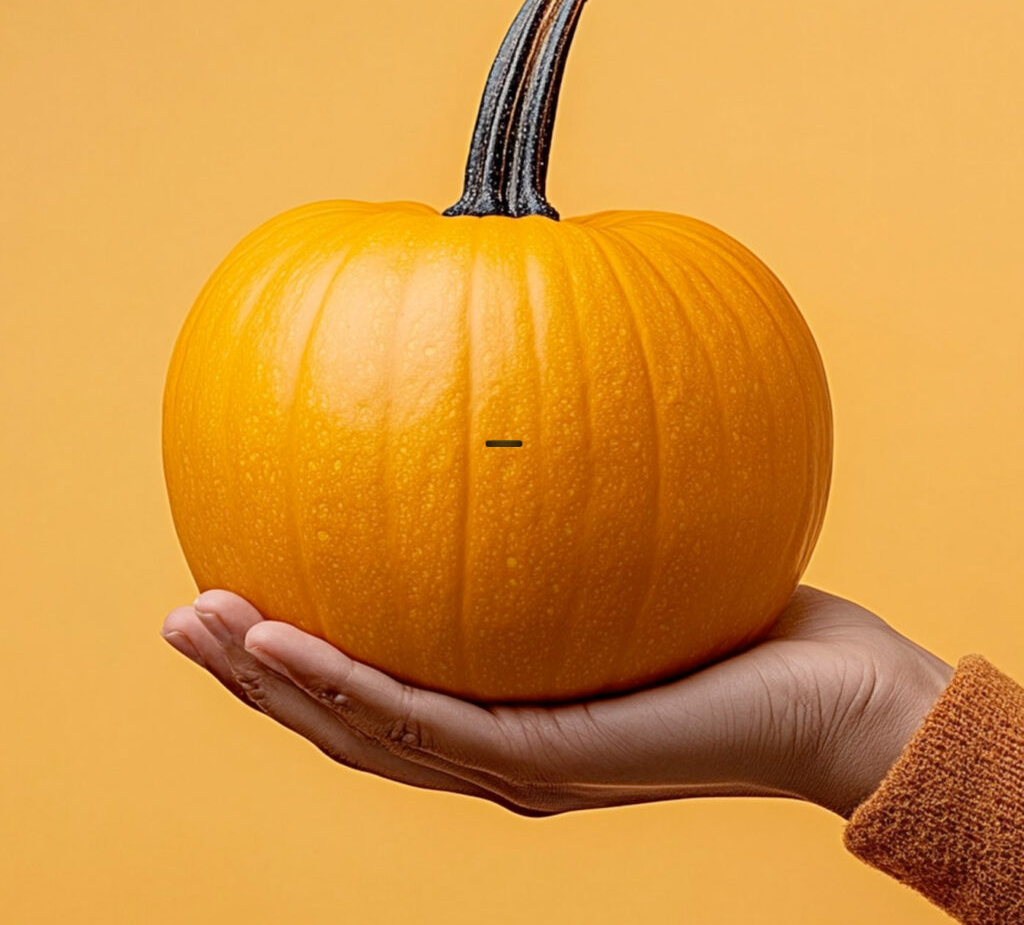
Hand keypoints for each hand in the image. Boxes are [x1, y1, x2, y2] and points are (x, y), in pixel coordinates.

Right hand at [161, 584, 952, 818]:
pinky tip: (287, 635)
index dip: (291, 657)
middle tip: (181, 616)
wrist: (841, 700)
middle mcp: (500, 757)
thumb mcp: (633, 557)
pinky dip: (350, 685)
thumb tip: (528, 421)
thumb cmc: (744, 623)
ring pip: (368, 736)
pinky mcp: (557, 762)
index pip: (377, 697)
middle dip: (255, 675)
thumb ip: (565, 526)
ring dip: (274, 681)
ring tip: (204, 621)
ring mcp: (524, 769)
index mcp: (505, 720)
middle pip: (347, 725)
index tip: (233, 591)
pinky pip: (434, 726)